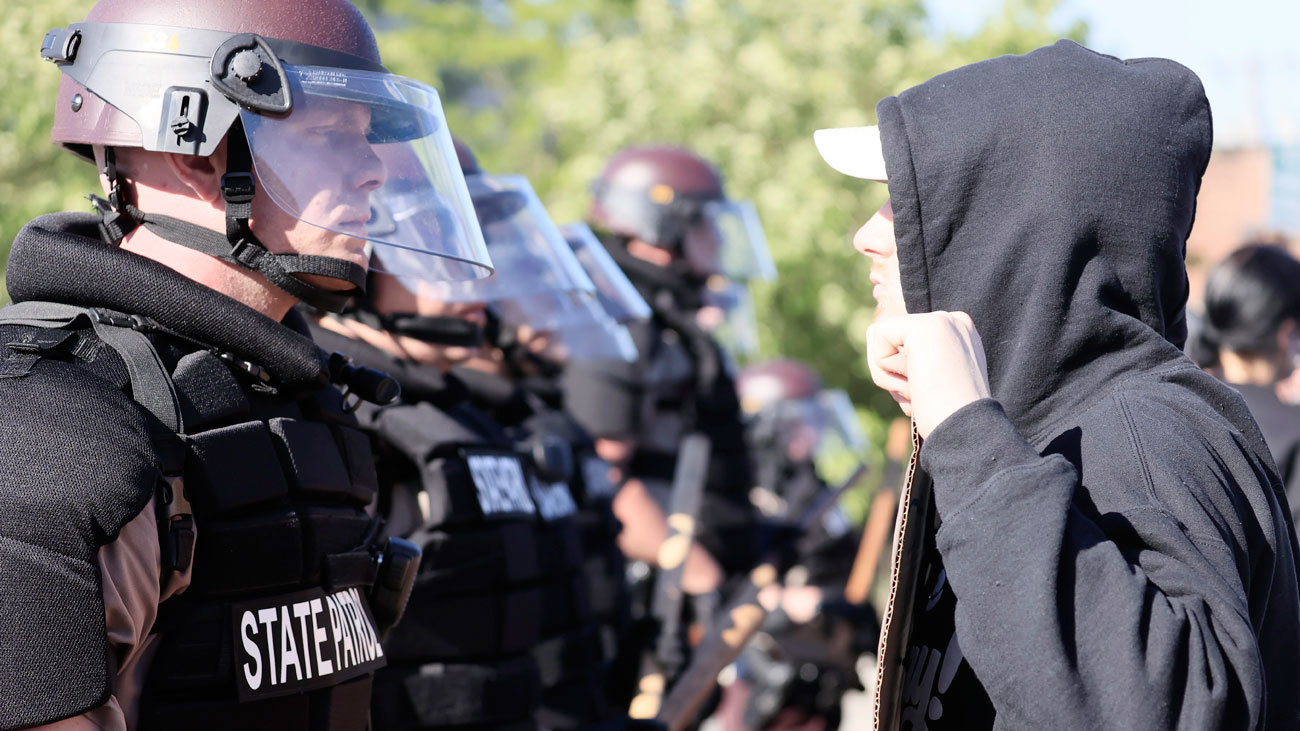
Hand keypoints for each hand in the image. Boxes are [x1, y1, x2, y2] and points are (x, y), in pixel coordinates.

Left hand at [866, 311, 990, 438]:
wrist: (966, 432)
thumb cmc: (948, 418)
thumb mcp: (933, 382)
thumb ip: (914, 359)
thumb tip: (874, 333)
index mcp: (959, 334)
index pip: (904, 338)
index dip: (901, 372)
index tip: (927, 393)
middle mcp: (953, 320)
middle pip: (889, 338)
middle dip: (894, 375)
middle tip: (922, 396)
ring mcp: (941, 320)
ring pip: (880, 339)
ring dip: (890, 377)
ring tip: (920, 394)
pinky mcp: (924, 328)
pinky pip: (878, 337)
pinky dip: (884, 371)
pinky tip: (913, 386)